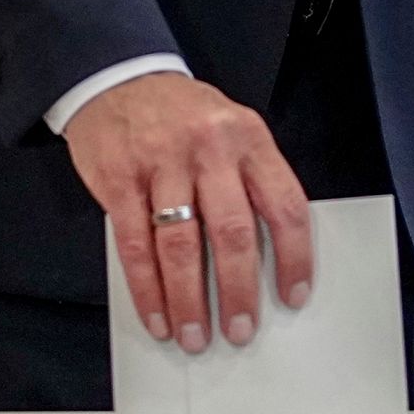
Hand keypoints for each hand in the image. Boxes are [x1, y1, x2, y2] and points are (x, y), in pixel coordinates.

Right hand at [61, 72, 312, 350]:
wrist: (119, 78)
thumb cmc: (184, 115)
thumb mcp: (233, 129)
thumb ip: (251, 181)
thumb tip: (269, 257)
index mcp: (248, 138)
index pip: (283, 205)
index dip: (293, 257)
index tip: (293, 296)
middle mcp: (208, 149)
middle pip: (232, 232)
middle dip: (238, 291)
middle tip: (240, 331)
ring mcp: (161, 163)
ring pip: (180, 245)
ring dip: (189, 300)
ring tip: (196, 335)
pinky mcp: (119, 180)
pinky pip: (134, 245)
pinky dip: (147, 288)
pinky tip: (156, 315)